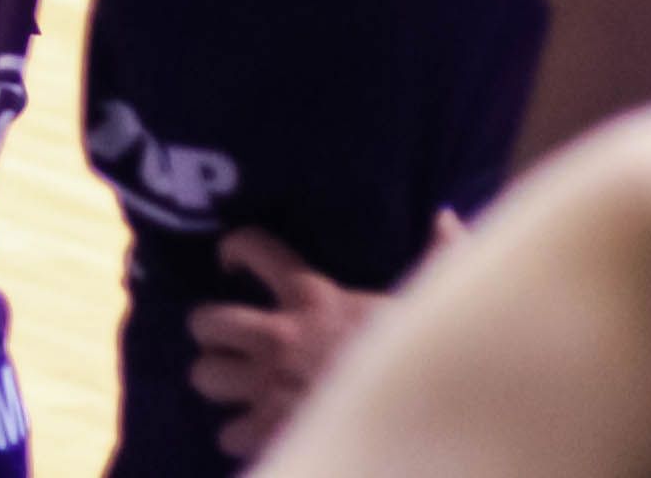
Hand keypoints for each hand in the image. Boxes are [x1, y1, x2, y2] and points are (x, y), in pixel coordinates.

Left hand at [187, 222, 440, 458]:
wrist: (425, 419)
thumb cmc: (424, 359)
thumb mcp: (429, 301)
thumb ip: (437, 256)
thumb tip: (446, 215)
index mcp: (312, 296)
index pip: (251, 247)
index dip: (233, 250)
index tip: (230, 263)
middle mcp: (278, 335)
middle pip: (204, 320)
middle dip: (210, 332)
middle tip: (227, 341)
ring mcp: (268, 382)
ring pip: (203, 375)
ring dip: (218, 383)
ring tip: (236, 388)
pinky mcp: (269, 428)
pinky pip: (228, 432)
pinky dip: (239, 436)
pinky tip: (256, 434)